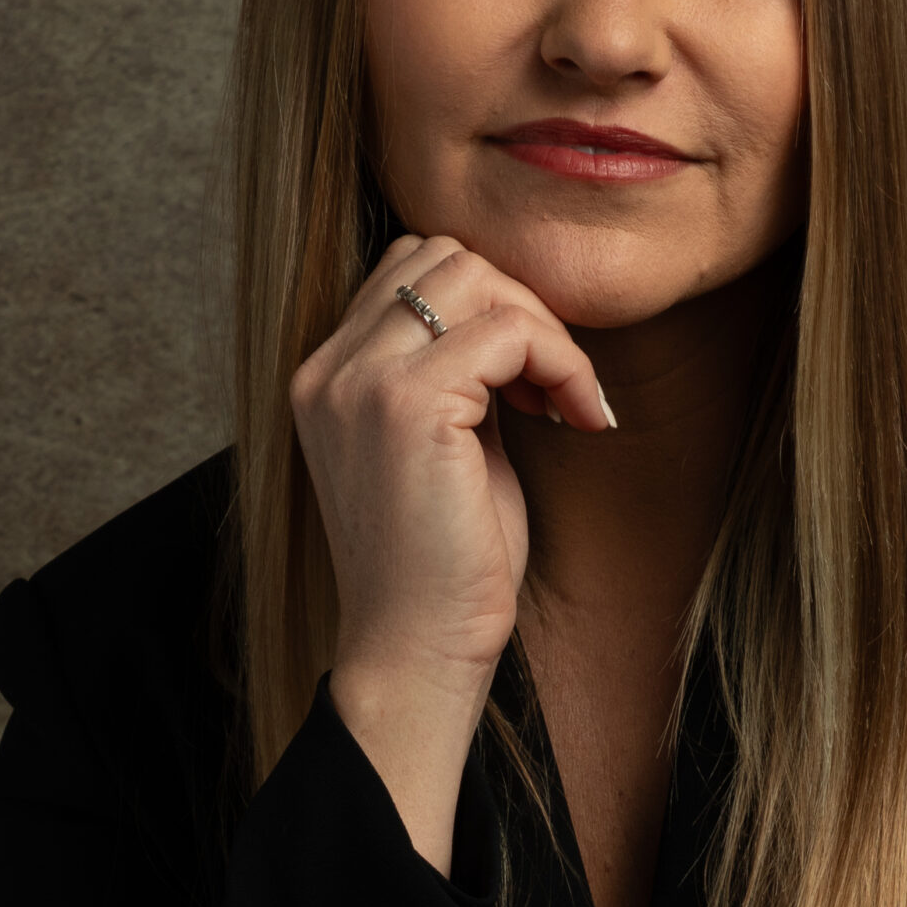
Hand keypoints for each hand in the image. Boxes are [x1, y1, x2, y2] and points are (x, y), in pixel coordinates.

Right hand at [289, 233, 612, 862]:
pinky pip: (508, 329)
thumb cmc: (444, 568)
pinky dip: (561, 363)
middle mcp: (327, 368)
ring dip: (543, 330)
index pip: (411, 269)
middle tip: (555, 387)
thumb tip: (517, 319)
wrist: (415, 652)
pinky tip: (579, 419)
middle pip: (444, 255)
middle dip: (520, 307)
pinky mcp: (406, 405)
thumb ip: (460, 377)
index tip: (531, 383)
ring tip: (566, 401)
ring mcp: (358, 381)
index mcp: (326, 376)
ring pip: (475, 277)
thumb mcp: (448, 449)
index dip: (489, 307)